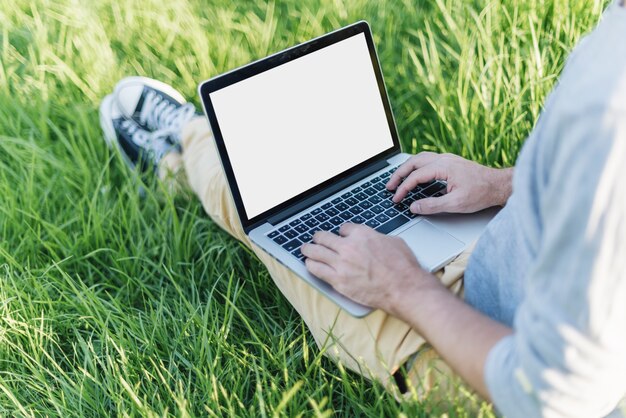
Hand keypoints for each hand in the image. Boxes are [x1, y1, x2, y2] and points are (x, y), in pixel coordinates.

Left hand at [300, 223, 436, 311]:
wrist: (403, 288)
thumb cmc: (403, 267)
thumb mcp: (393, 241)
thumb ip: (377, 238)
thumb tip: (373, 239)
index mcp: (362, 234)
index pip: (343, 228)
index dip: (341, 232)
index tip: (340, 236)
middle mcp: (348, 246)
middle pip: (324, 237)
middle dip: (319, 238)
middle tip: (315, 239)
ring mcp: (341, 263)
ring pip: (315, 252)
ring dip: (308, 249)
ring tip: (305, 249)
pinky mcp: (338, 280)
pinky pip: (316, 269)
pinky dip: (310, 265)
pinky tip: (309, 264)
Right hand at [386, 152, 512, 214]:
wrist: (499, 185)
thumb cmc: (482, 193)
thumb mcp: (456, 204)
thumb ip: (432, 206)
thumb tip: (414, 207)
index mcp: (443, 167)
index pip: (415, 176)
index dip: (403, 188)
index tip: (396, 198)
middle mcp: (444, 159)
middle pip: (413, 162)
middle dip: (398, 174)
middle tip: (389, 186)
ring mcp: (447, 158)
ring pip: (419, 158)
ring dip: (406, 168)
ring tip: (397, 179)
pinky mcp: (451, 162)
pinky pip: (427, 159)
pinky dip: (416, 166)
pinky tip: (414, 174)